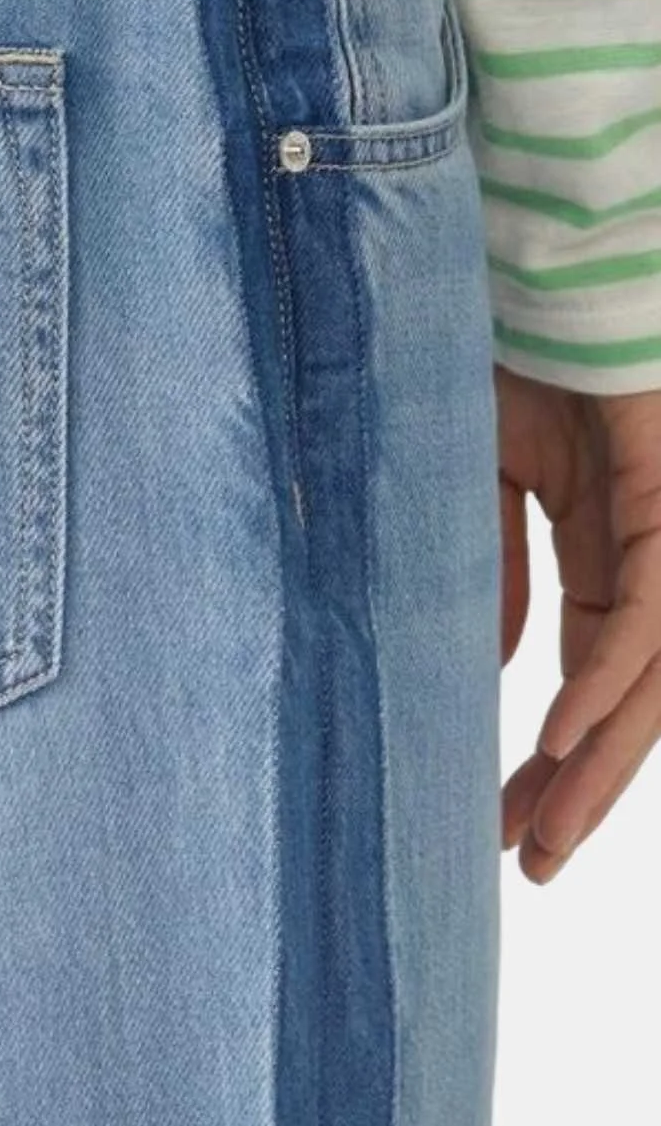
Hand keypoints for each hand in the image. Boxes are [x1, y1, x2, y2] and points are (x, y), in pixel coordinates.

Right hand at [496, 368, 660, 883]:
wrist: (536, 262)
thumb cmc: (508, 349)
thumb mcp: (482, 481)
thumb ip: (491, 574)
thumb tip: (492, 671)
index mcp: (605, 552)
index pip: (586, 681)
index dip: (550, 757)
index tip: (502, 825)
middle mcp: (647, 555)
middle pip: (627, 700)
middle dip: (579, 787)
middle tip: (530, 863)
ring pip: (648, 676)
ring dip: (599, 763)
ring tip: (546, 835)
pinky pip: (647, 611)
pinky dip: (605, 678)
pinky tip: (559, 734)